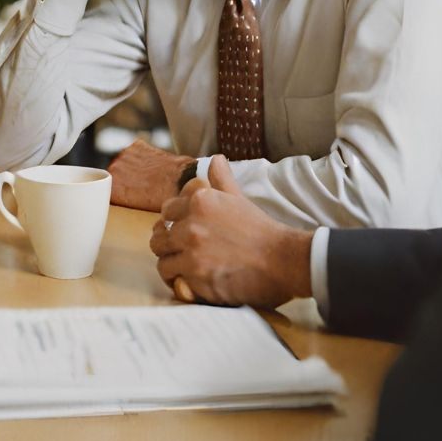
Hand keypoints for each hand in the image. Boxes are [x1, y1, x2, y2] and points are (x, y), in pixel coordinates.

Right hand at [107, 138, 192, 211]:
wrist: (182, 180)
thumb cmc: (163, 199)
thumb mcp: (137, 207)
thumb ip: (121, 199)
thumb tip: (117, 197)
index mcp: (112, 189)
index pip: (104, 190)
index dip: (113, 193)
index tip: (121, 195)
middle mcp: (114, 169)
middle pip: (111, 174)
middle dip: (121, 179)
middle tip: (136, 187)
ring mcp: (124, 155)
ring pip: (121, 163)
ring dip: (128, 168)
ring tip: (144, 177)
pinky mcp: (135, 146)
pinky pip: (132, 153)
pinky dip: (138, 158)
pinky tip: (149, 166)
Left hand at [149, 155, 313, 307]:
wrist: (282, 260)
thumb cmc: (261, 230)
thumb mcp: (239, 198)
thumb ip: (222, 179)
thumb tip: (216, 158)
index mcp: (199, 200)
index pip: (167, 210)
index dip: (173, 221)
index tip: (182, 229)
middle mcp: (191, 223)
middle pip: (159, 236)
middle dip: (167, 244)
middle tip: (180, 251)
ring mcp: (192, 250)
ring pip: (162, 258)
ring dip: (171, 264)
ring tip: (183, 268)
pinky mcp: (195, 276)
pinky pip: (173, 279)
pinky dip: (179, 282)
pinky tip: (189, 282)